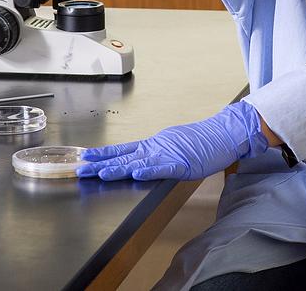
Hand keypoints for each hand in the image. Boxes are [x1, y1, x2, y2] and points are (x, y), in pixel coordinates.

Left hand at [76, 100, 268, 180]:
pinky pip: (162, 168)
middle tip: (80, 169)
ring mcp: (168, 154)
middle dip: (101, 164)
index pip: (123, 149)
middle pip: (124, 156)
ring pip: (138, 162)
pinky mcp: (182, 163)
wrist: (224, 132)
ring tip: (100, 173)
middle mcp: (156, 147)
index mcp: (154, 145)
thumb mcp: (175, 145)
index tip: (85, 156)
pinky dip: (148, 170)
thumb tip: (143, 161)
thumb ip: (159, 153)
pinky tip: (135, 173)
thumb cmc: (204, 141)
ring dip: (118, 168)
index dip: (103, 154)